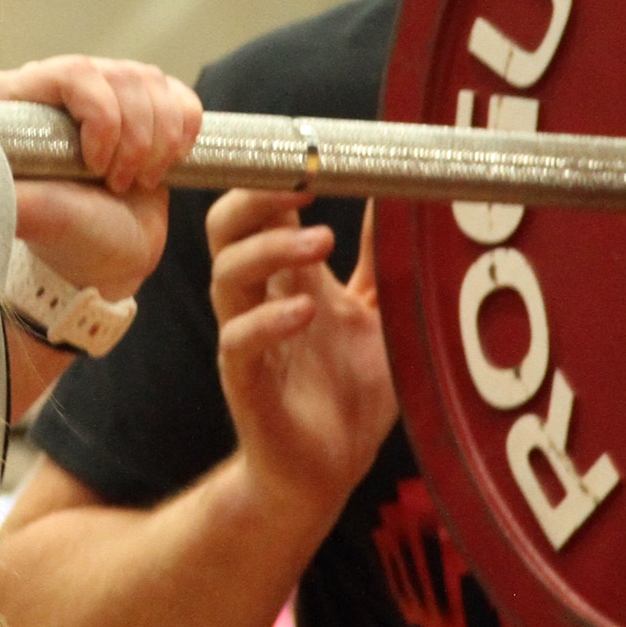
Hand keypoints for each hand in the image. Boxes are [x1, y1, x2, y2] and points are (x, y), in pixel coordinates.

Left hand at [0, 56, 201, 297]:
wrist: (106, 260)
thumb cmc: (65, 238)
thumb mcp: (34, 215)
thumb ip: (8, 189)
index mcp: (18, 98)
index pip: (73, 73)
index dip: (101, 118)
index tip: (98, 167)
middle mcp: (58, 84)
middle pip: (121, 76)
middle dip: (134, 137)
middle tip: (120, 184)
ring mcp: (104, 91)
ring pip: (153, 82)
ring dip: (159, 140)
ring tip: (138, 181)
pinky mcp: (145, 105)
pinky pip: (180, 95)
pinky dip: (184, 132)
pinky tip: (164, 165)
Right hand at [207, 189, 396, 524]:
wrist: (328, 471)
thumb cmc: (348, 391)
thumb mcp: (377, 312)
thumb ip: (378, 258)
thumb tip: (400, 194)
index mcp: (290, 275)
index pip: (258, 207)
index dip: (276, 177)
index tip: (316, 155)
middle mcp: (261, 298)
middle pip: (225, 228)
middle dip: (255, 199)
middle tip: (303, 185)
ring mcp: (247, 337)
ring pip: (227, 276)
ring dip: (269, 249)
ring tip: (321, 240)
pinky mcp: (245, 382)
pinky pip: (238, 341)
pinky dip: (268, 320)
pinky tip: (306, 312)